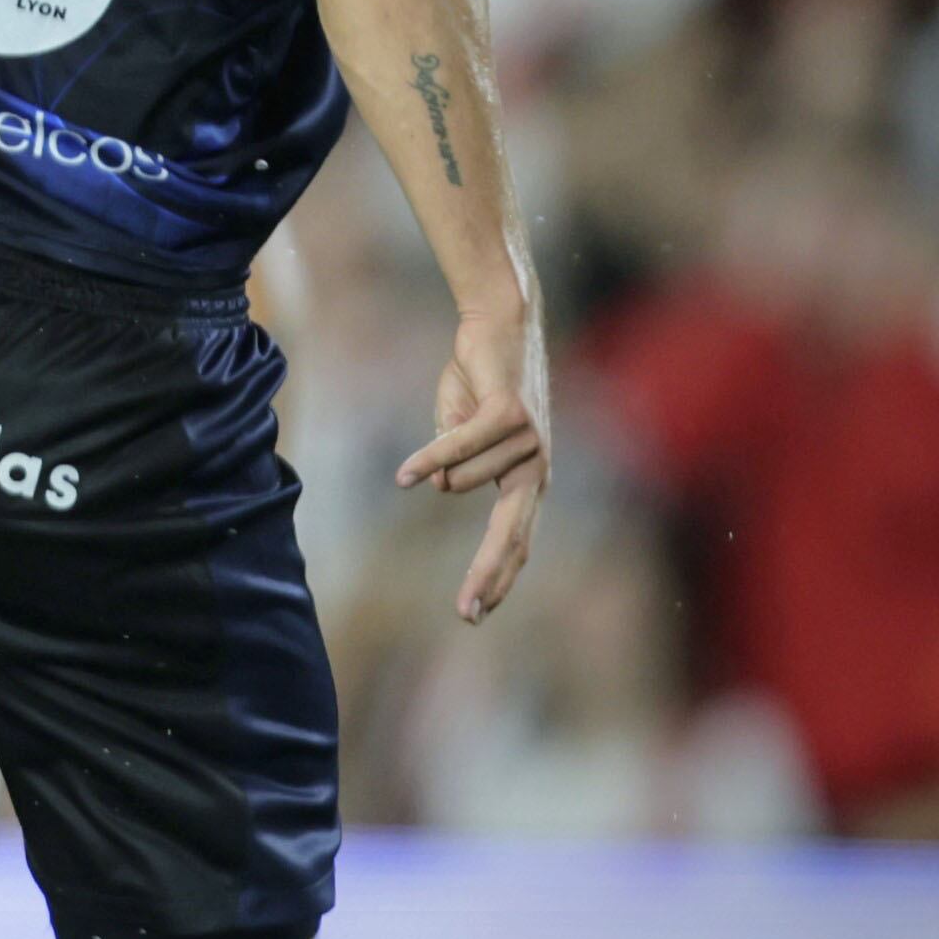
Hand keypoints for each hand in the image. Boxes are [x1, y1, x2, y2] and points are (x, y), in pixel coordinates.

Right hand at [395, 303, 549, 623]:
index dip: (499, 576)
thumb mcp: (461, 430)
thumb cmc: (478, 378)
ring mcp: (528, 444)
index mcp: (529, 477)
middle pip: (511, 535)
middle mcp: (536, 467)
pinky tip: (402, 477)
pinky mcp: (509, 417)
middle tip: (465, 615)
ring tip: (455, 406)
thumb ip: (456, 463)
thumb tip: (440, 488)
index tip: (477, 610)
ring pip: (459, 479)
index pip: (519, 539)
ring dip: (438, 451)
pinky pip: (456, 451)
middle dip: (487, 576)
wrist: (498, 323)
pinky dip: (427, 459)